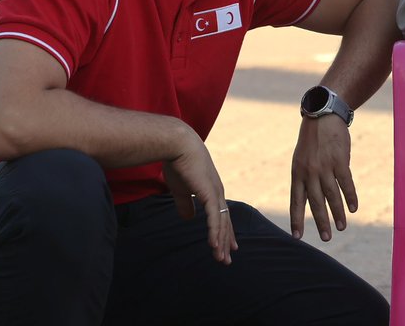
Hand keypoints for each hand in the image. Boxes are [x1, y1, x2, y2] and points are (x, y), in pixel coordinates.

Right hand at [162, 130, 237, 263]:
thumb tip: (188, 218)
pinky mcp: (209, 193)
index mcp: (211, 191)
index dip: (223, 232)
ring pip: (221, 223)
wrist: (177, 144)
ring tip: (221, 259)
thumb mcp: (180, 189)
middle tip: (226, 260)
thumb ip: (185, 204)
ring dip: (220, 242)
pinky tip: (214, 245)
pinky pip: (214, 217)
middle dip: (225, 242)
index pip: (220, 216)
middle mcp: (217, 193)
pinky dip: (215, 232)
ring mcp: (215, 193)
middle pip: (224, 222)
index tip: (227, 247)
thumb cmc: (178, 163)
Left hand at [290, 115, 356, 241]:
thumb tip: (312, 200)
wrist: (322, 116)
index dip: (296, 219)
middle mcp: (310, 172)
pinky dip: (350, 196)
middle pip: (316, 202)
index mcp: (298, 173)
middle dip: (321, 222)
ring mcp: (325, 166)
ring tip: (342, 227)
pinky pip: (346, 182)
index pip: (296, 201)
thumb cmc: (311, 140)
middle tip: (326, 238)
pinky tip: (354, 208)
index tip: (297, 236)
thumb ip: (305, 178)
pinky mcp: (340, 160)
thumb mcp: (301, 159)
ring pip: (332, 195)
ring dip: (338, 213)